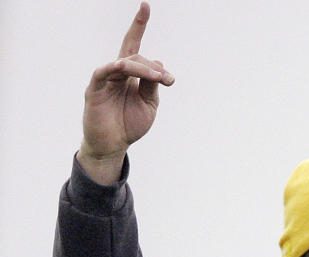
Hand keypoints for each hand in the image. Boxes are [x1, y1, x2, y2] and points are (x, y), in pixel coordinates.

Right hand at [79, 2, 173, 182]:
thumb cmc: (130, 124)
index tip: (146, 5)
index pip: (134, 45)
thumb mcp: (149, 104)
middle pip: (135, 55)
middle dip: (153, 65)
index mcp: (131, 75)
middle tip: (169, 79)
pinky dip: (115, 68)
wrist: (114, 146)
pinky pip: (103, 72)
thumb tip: (159, 62)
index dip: (139, 25)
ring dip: (143, 68)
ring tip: (159, 78)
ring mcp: (105, 79)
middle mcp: (117, 72)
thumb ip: (153, 85)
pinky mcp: (94, 88)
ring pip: (124, 63)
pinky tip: (125, 68)